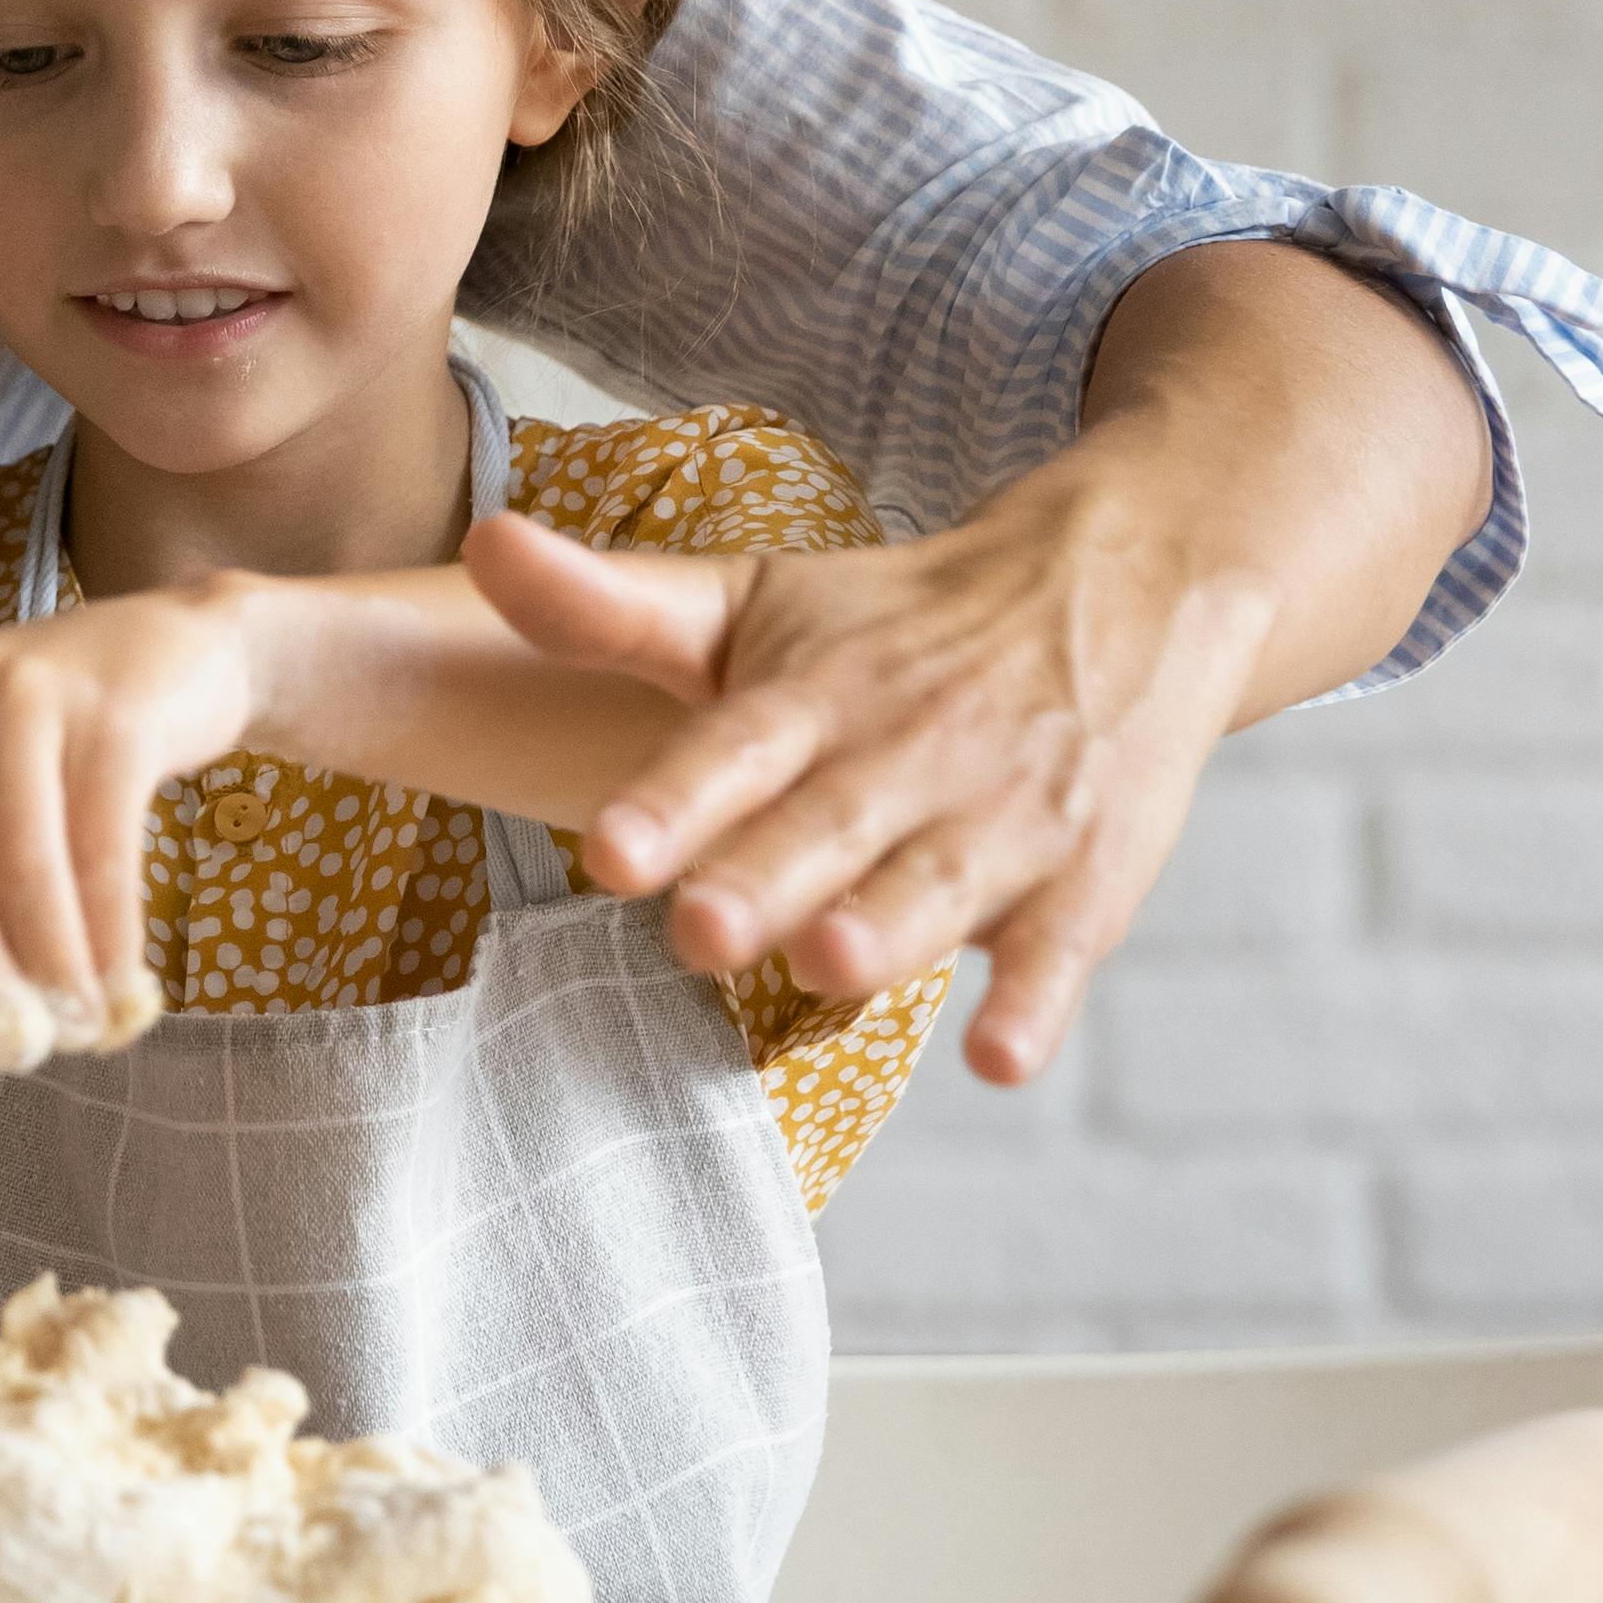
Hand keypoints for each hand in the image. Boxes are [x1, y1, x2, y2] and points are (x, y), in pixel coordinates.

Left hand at [0, 595, 238, 1081]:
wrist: (187, 653)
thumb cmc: (66, 756)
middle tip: (20, 1051)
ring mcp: (22, 690)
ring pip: (17, 862)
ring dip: (49, 966)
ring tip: (80, 1032)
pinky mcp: (109, 710)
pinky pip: (100, 846)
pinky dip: (111, 933)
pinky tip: (124, 988)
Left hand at [462, 486, 1265, 1089]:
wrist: (1122, 585)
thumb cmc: (893, 620)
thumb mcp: (752, 599)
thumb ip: (609, 604)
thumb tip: (479, 545)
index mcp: (818, 689)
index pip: (735, 744)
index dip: (673, 798)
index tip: (607, 853)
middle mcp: (908, 749)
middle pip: (828, 824)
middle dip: (766, 878)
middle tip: (699, 930)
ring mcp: (1003, 815)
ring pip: (936, 885)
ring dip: (886, 930)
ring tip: (829, 966)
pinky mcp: (1084, 877)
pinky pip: (1060, 946)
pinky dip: (1034, 1000)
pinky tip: (999, 1057)